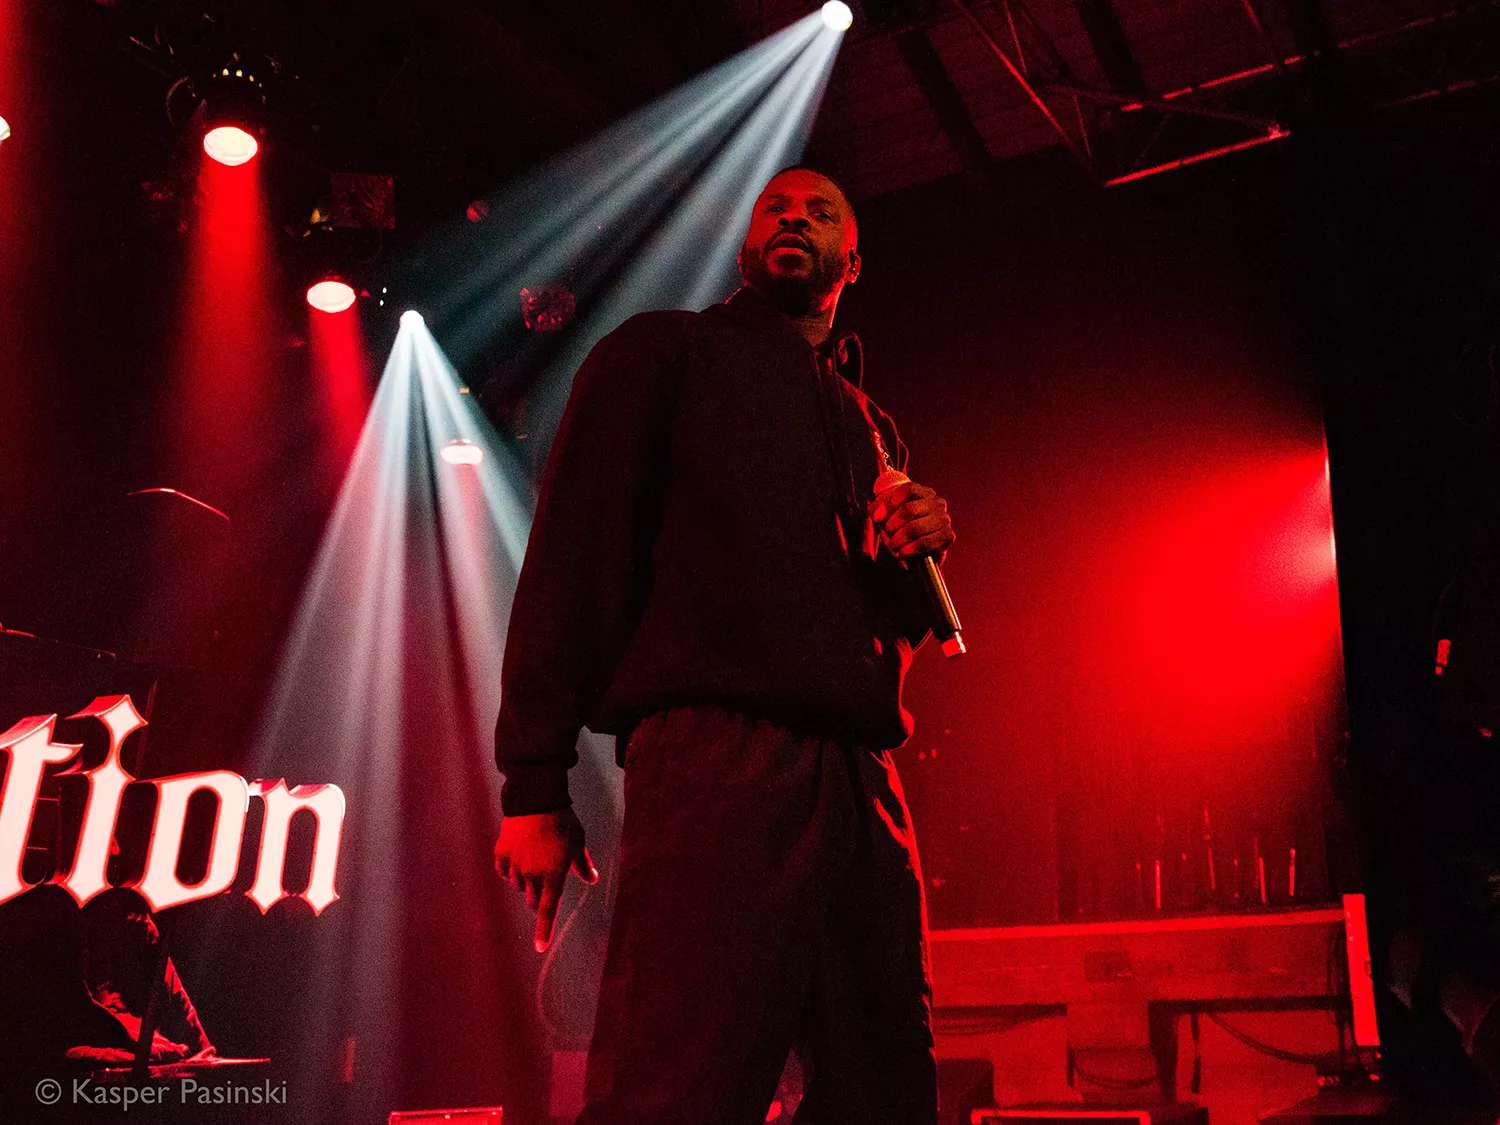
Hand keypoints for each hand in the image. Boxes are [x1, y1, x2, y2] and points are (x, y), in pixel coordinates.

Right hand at [494, 809, 598, 951]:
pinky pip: (504, 872)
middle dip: (538, 897)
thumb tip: (592, 879)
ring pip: (518, 886)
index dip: (544, 930)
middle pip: (532, 900)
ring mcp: (515, 865)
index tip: (540, 947)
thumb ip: (582, 864)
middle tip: (546, 881)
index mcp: (553, 875)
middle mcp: (532, 875)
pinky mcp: (501, 853)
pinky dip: (510, 870)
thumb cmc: (562, 822)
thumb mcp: (577, 842)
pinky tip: (517, 857)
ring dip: (525, 881)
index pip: (548, 910)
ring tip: (534, 859)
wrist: (536, 799)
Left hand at [870, 480, 953, 560]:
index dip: (891, 503)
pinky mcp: (947, 536)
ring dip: (899, 539)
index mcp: (923, 492)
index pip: (908, 490)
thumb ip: (877, 510)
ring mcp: (944, 519)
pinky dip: (909, 550)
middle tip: (887, 533)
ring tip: (893, 545)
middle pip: (910, 509)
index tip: (880, 517)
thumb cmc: (900, 526)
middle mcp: (937, 503)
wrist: (917, 548)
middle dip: (893, 524)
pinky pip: (925, 543)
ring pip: (916, 528)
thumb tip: (878, 514)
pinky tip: (902, 553)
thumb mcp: (886, 515)